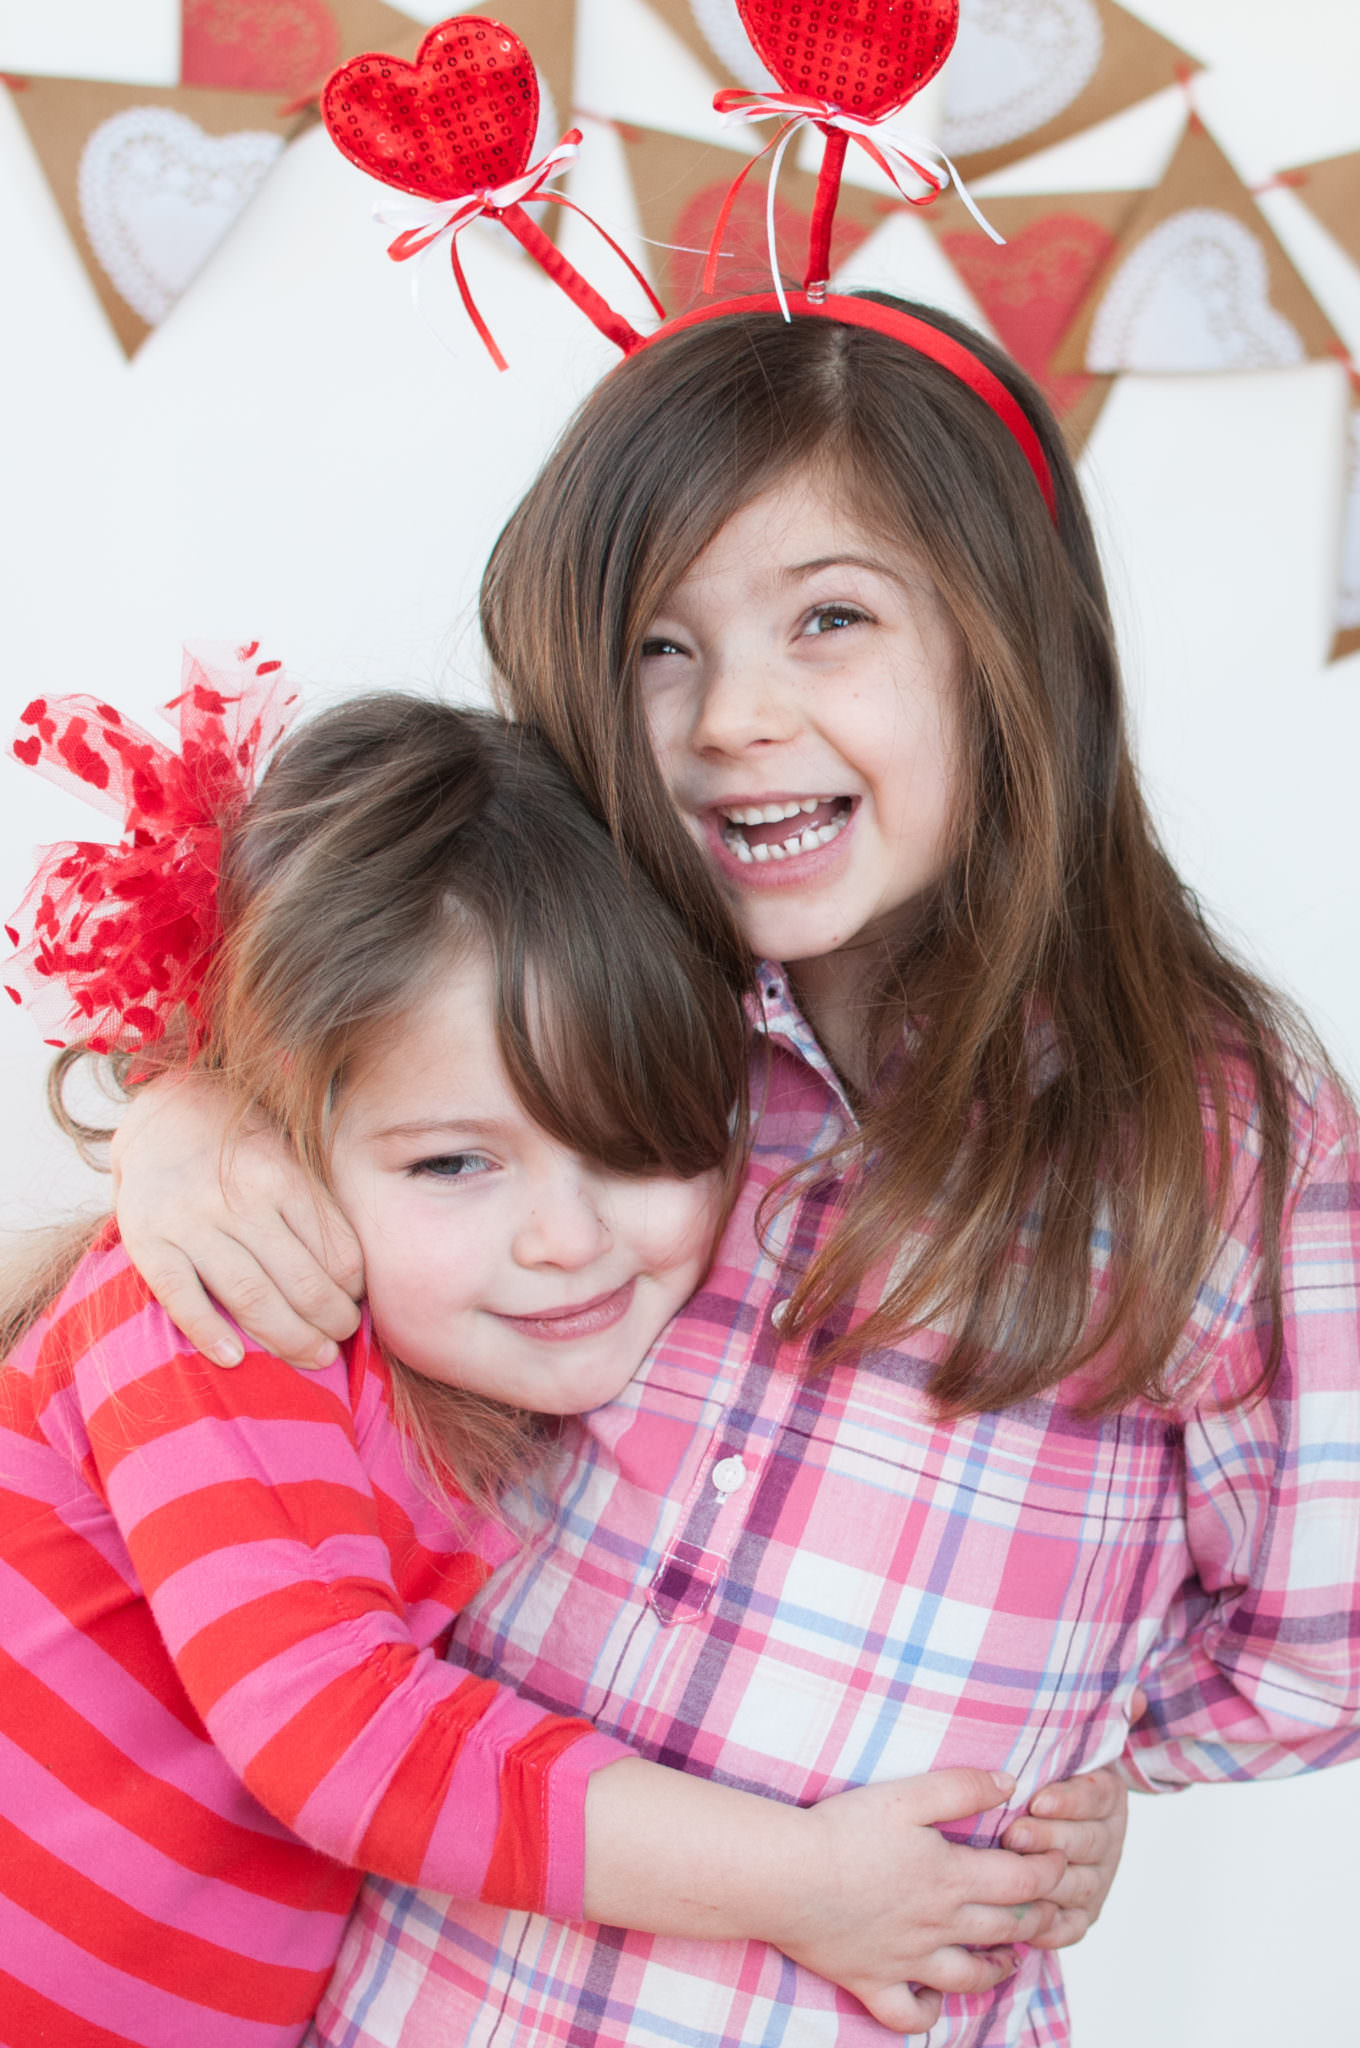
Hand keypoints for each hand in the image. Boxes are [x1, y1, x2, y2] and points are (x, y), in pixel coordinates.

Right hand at [111, 1071, 363, 1367]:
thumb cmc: (243, 1153)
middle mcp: (243, 1200)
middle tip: (338, 1344)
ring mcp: (193, 1222)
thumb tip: (354, 1280)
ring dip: (289, 1339)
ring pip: (251, 1297)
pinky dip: (208, 1333)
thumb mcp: (290, 1162)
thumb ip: (317, 1211)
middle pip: (302, 1283)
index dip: (354, 1291)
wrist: (164, 1115)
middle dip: (331, 1324)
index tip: (357, 1306)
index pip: (337, 1253)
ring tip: (312, 1358)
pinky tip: (234, 1359)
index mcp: (286, 1179)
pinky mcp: (149, 1242)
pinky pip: (182, 1297)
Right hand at [777, 1769, 1065, 2034]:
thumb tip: (1011, 1784)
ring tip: (1010, 1959)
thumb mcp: (908, 1794)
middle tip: (1046, 1907)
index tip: (1058, 1858)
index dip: (1049, 1870)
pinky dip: (929, 2011)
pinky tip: (935, 1998)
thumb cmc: (843, 1830)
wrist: (788, 1876)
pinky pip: (909, 2014)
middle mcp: (938, 1926)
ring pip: (969, 1976)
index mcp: (951, 1877)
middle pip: (1005, 1929)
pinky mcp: (872, 1981)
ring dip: (997, 1968)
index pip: (1022, 1882)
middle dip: (1035, 1918)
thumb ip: (963, 1787)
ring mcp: (907, 1961)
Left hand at [999, 1698, 1143, 1950]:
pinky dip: (1049, 1926)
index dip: (1069, 1800)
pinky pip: (1069, 1926)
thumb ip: (1104, 1717)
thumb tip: (1136, 1695)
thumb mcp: (1073, 1741)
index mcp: (1107, 1797)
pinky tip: (1024, 1920)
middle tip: (1012, 1833)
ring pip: (1077, 1884)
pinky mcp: (1082, 1915)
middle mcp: (1108, 1841)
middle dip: (1048, 1838)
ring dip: (1045, 1879)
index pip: (1097, 1798)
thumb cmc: (1048, 1773)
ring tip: (1010, 1869)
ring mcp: (1097, 1880)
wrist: (1045, 1820)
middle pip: (1085, 1843)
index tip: (1038, 1798)